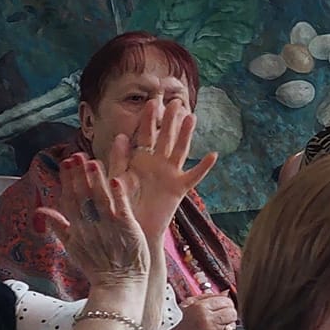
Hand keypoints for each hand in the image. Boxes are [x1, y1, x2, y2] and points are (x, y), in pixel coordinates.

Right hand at [36, 153, 148, 292]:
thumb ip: (58, 227)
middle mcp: (91, 226)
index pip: (70, 199)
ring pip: (100, 199)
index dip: (68, 180)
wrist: (119, 287)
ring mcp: (109, 227)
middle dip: (79, 175)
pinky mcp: (127, 230)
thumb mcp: (72, 248)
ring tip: (93, 161)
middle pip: (83, 196)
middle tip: (76, 155)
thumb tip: (40, 211)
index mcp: (78, 229)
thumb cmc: (98, 268)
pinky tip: (115, 180)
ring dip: (96, 180)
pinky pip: (122, 209)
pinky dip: (118, 196)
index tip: (66, 162)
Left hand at [102, 99, 217, 228]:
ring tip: (192, 117)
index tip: (152, 101)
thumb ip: (118, 159)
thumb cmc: (123, 204)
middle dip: (171, 120)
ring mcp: (170, 174)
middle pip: (166, 138)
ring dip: (186, 135)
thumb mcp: (117, 179)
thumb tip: (121, 136)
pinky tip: (212, 155)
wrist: (133, 228)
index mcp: (140, 160)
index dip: (149, 119)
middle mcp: (157, 164)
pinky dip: (203, 167)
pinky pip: (194, 176)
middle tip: (176, 101)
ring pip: (180, 150)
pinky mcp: (179, 189)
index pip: (146, 135)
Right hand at [166, 293, 236, 329]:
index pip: (227, 301)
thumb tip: (225, 293)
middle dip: (228, 313)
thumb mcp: (188, 304)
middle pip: (233, 313)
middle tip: (220, 316)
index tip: (223, 306)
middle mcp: (208, 320)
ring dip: (226, 324)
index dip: (226, 303)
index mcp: (201, 308)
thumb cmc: (177, 324)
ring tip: (215, 325)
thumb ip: (208, 296)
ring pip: (233, 325)